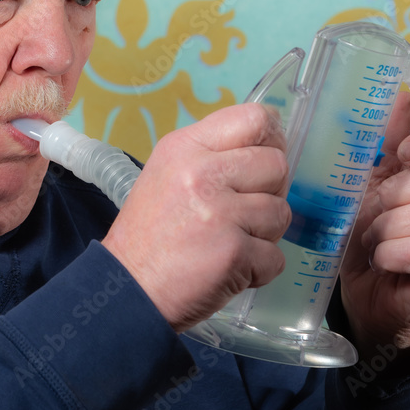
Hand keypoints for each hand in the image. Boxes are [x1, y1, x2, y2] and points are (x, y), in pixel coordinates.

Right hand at [102, 103, 290, 332]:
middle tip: (241, 215)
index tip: (263, 162)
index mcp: (185, 148)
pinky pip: (276, 257)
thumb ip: (212, 157)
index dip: (271, 140)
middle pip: (277, 165)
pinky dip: (259, 270)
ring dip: (264, 236)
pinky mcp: (234, 252)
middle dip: (269, 193)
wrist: (127, 290)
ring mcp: (220, 213)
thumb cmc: (149, 237)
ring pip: (281, 213)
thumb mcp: (167, 175)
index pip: (254, 118)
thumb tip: (267, 150)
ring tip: (229, 244)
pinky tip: (229, 270)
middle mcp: (203, 173)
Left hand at [340, 92, 409, 356]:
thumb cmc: (373, 235)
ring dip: (385, 226)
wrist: (366, 293)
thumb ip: (389, 142)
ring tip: (374, 239)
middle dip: (395, 193)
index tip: (404, 154)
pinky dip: (389, 251)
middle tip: (375, 212)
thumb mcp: (375, 182)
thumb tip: (401, 96)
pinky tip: (381, 258)